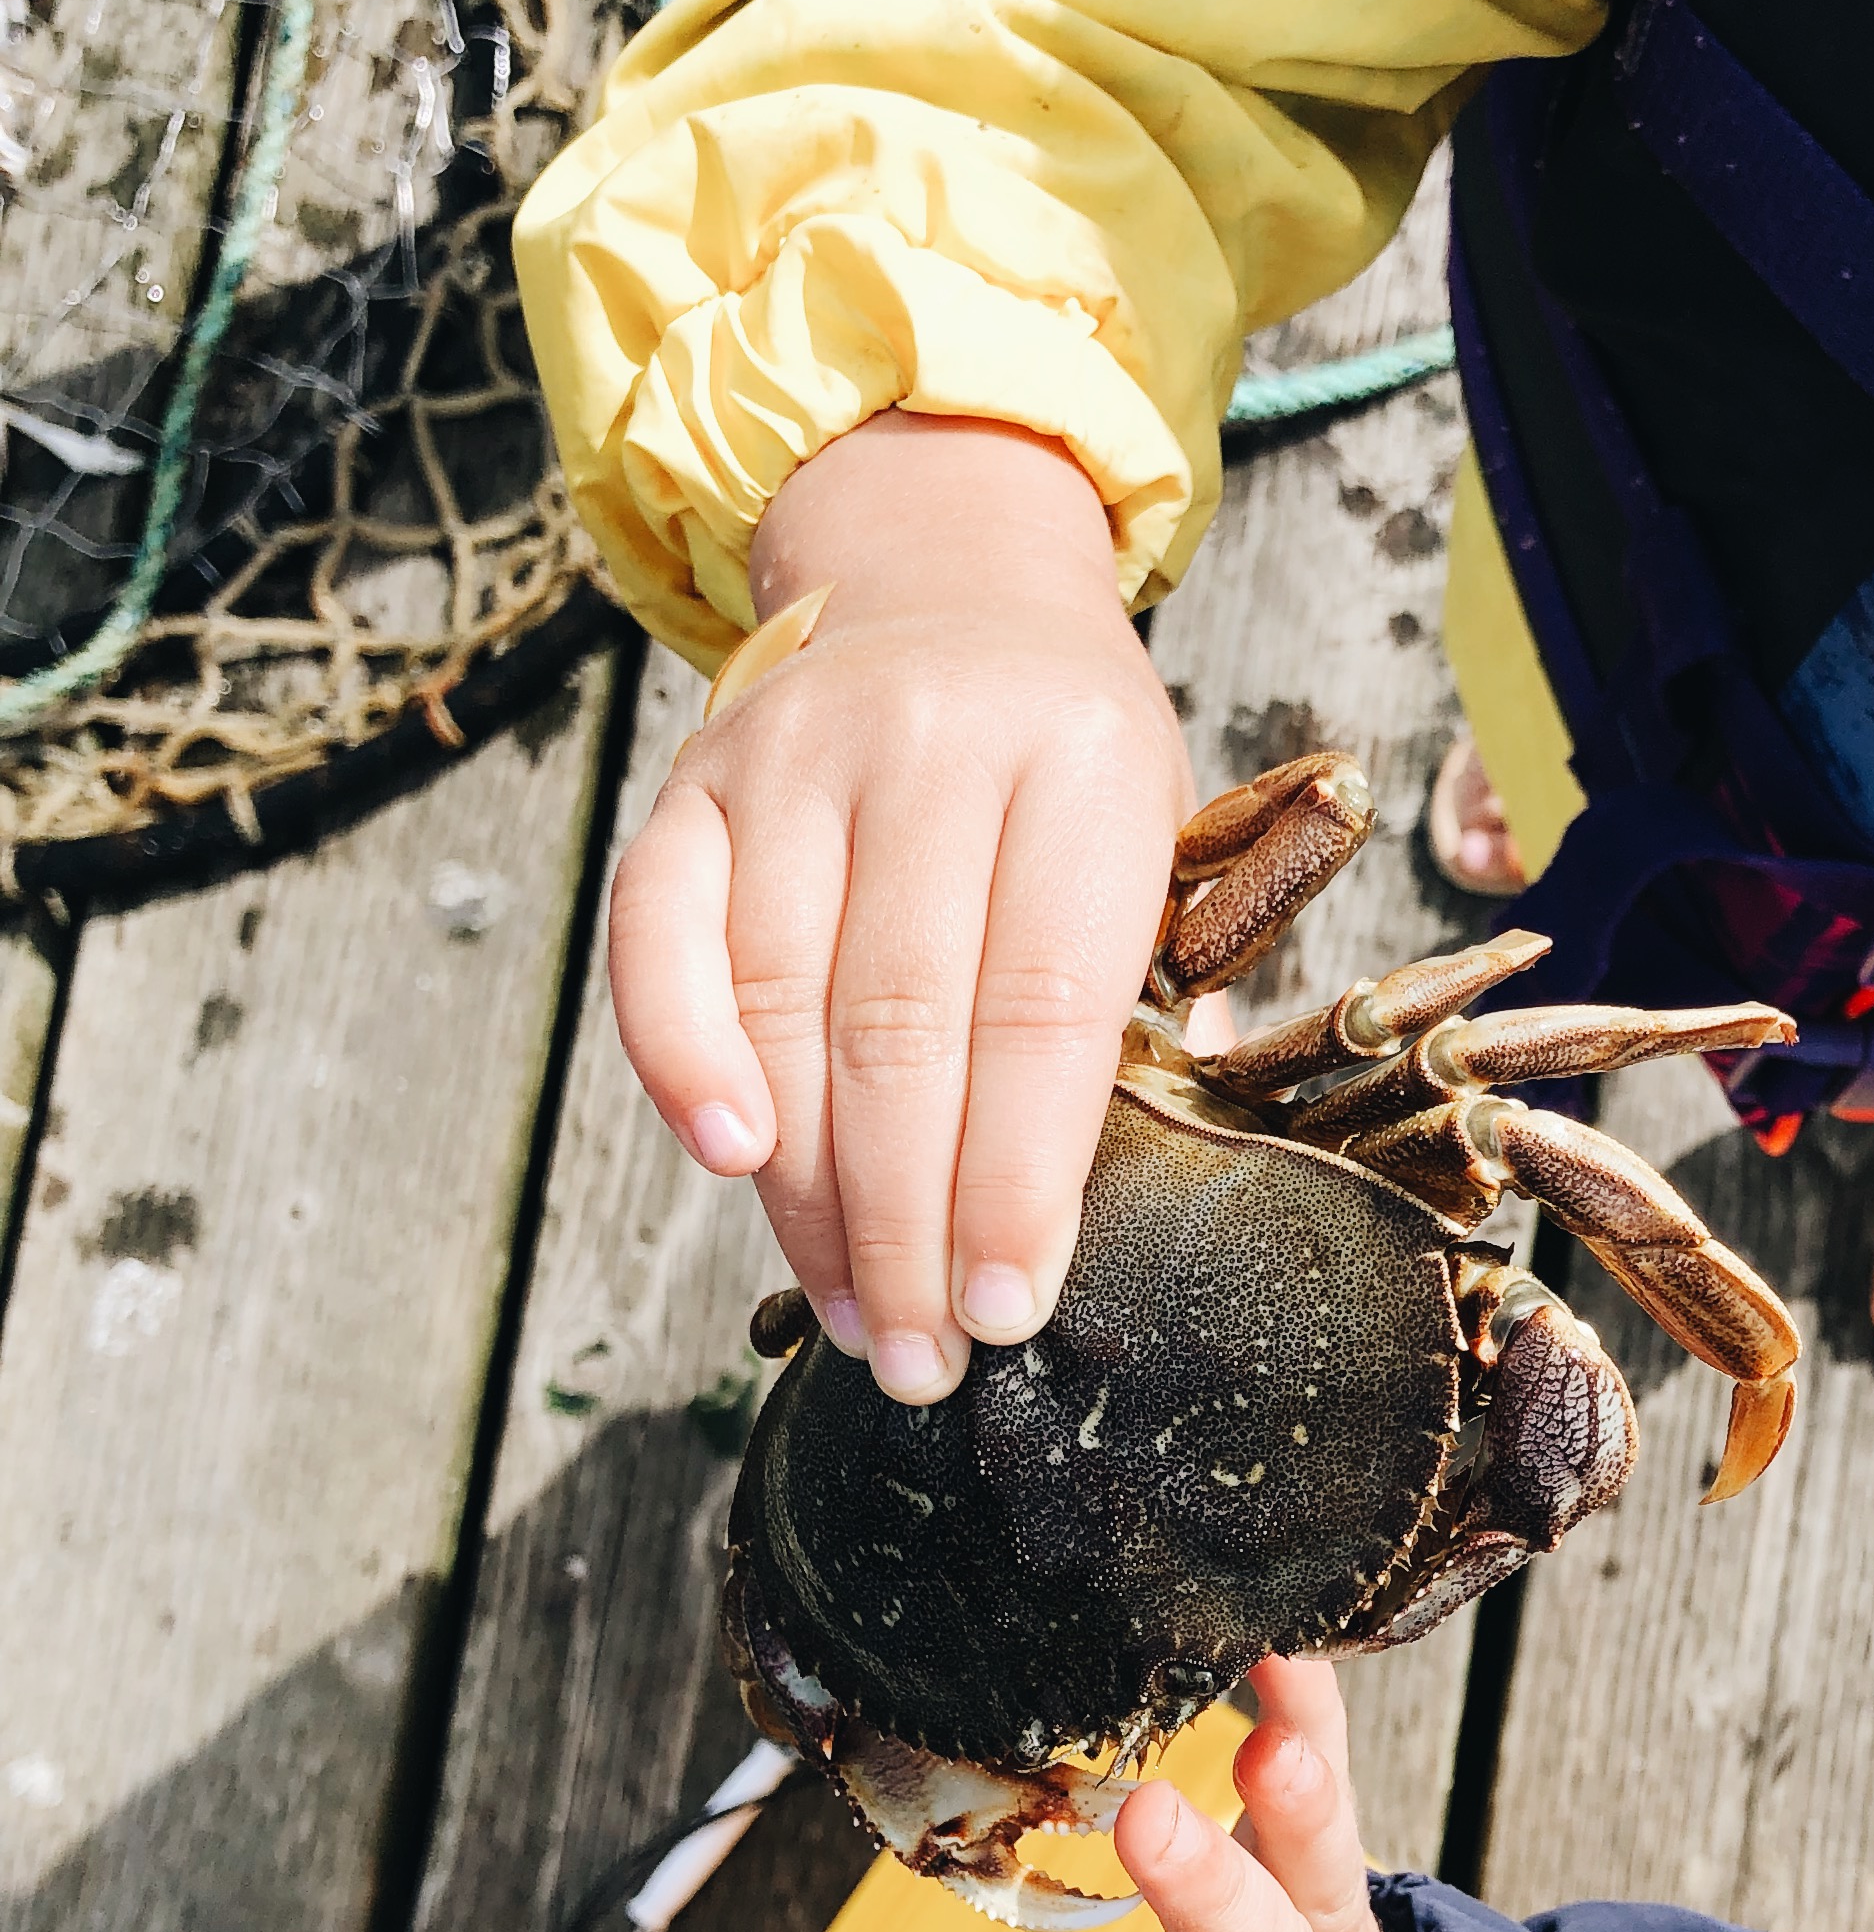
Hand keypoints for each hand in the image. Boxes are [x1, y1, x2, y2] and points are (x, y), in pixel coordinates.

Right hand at [605, 409, 1191, 1403]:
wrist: (947, 580)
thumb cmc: (1063, 760)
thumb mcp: (1155, 841)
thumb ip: (1149, 1002)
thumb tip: (1093, 1210)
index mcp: (1083, 765)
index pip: (1045, 1009)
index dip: (1022, 1177)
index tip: (1014, 1304)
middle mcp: (932, 747)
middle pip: (905, 1029)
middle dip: (912, 1220)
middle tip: (925, 1352)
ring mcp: (794, 755)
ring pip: (785, 1008)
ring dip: (810, 1188)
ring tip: (858, 1308)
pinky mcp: (692, 781)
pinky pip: (660, 940)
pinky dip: (682, 1056)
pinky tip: (727, 1161)